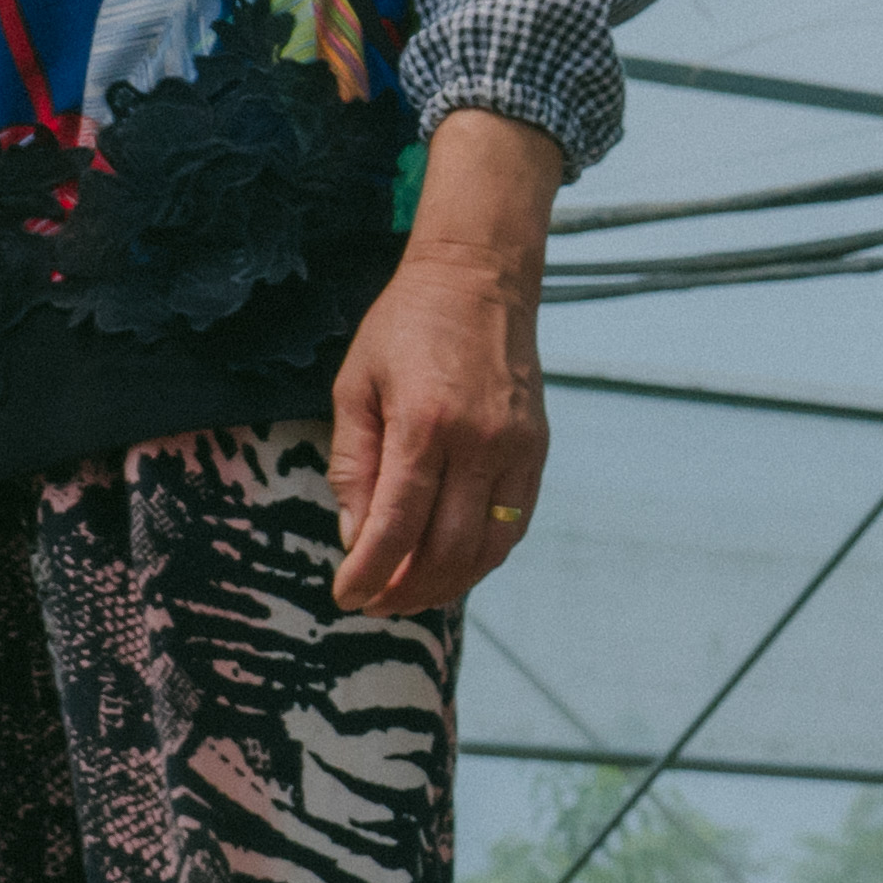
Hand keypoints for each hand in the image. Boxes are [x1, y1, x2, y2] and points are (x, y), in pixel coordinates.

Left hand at [328, 233, 544, 616]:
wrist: (478, 279)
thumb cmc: (405, 327)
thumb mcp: (355, 385)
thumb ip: (352, 463)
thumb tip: (356, 537)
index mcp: (424, 422)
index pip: (396, 523)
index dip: (370, 572)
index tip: (347, 596)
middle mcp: (478, 441)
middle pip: (445, 549)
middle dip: (405, 590)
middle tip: (374, 603)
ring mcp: (516, 449)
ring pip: (486, 549)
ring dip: (446, 585)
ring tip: (410, 595)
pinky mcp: (536, 452)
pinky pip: (512, 527)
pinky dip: (481, 558)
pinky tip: (451, 565)